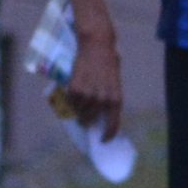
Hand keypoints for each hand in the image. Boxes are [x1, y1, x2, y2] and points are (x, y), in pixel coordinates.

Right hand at [61, 23, 124, 142]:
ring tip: (79, 103)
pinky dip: (71, 100)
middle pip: (91, 120)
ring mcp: (88, 95)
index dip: (107, 135)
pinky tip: (74, 92)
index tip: (103, 140)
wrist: (97, 47)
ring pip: (80, 111)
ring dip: (78, 110)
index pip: (112, 125)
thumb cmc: (107, 65)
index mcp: (116, 99)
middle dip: (87, 121)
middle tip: (84, 119)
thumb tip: (101, 117)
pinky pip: (71, 101)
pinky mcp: (75, 89)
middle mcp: (102, 100)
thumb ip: (109, 100)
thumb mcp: (114, 84)